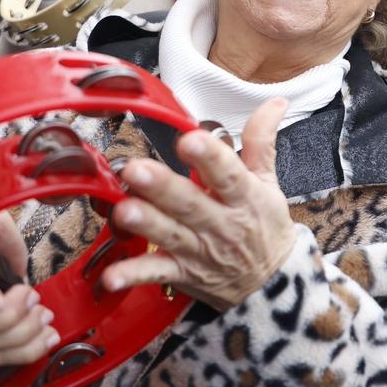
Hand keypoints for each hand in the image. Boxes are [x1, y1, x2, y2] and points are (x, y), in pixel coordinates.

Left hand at [103, 98, 295, 310]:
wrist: (273, 285)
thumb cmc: (265, 228)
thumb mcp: (269, 183)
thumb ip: (262, 140)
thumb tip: (275, 101)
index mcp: (244, 197)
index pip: (228, 174)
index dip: (210, 157)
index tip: (190, 139)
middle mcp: (220, 224)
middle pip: (189, 204)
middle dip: (162, 187)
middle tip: (136, 169)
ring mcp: (199, 251)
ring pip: (169, 235)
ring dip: (146, 223)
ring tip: (123, 209)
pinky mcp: (183, 273)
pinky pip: (155, 274)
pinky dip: (133, 275)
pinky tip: (111, 276)